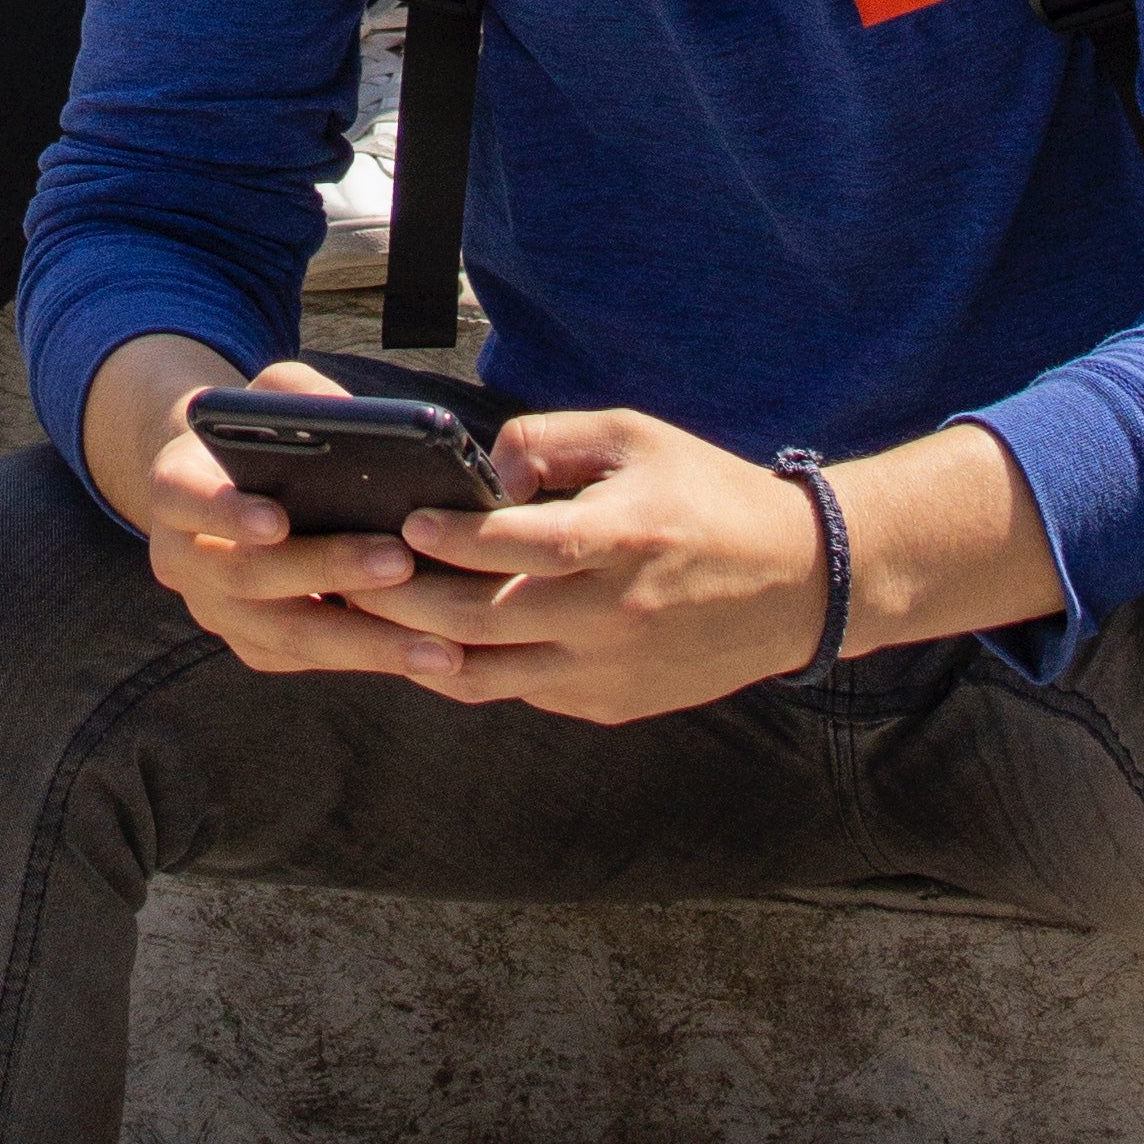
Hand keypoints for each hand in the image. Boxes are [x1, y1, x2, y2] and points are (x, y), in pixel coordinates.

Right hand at [124, 355, 488, 684]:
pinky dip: (366, 658)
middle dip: (327, 569)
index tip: (277, 519)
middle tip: (400, 562)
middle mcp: (182, 559)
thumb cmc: (261, 430)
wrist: (228, 486)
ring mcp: (215, 612)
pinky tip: (426, 656)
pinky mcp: (251, 645)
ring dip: (362, 640)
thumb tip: (356, 421)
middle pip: (248, 575)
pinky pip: (307, 659)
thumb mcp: (269, 394)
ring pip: (284, 635)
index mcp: (174, 487)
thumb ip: (300, 396)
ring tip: (435, 642)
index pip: (185, 498)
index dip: (226, 511)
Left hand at [372, 404, 831, 724]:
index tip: (403, 521)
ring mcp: (607, 673)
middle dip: (403, 600)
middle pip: (480, 621)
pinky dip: (472, 670)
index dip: (451, 538)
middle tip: (347, 576)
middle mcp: (610, 617)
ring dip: (420, 649)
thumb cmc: (704, 493)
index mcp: (620, 541)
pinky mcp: (609, 706)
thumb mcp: (633, 437)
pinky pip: (522, 692)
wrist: (795, 584)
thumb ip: (548, 440)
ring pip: (488, 676)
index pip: (515, 548)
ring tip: (364, 621)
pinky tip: (430, 643)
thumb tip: (482, 471)